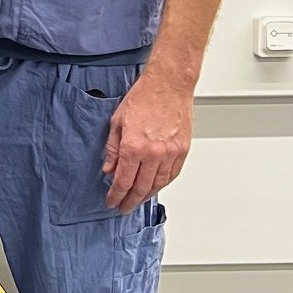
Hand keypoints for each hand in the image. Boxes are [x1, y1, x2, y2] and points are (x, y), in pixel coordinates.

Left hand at [103, 70, 192, 212]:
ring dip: (146, 195)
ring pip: (158, 184)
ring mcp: (171, 152)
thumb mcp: (117, 122)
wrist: (168, 85)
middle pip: (141, 187)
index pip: (123, 181)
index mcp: (133, 146)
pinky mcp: (183, 150)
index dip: (116, 195)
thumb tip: (109, 169)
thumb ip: (113, 149)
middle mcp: (153, 153)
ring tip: (137, 200)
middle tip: (123, 207)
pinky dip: (163, 184)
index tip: (112, 202)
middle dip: (130, 201)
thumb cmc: (143, 98)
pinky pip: (172, 174)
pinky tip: (155, 186)